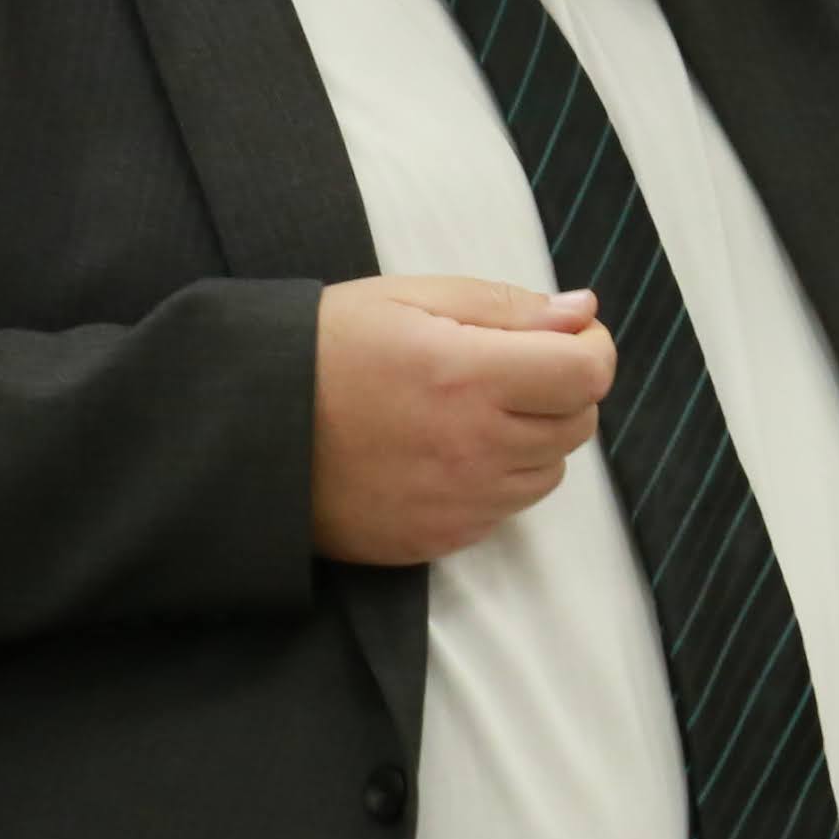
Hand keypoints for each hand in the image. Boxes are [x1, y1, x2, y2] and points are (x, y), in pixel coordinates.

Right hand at [312, 275, 615, 564]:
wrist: (248, 430)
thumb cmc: (325, 349)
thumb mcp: (409, 298)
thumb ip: (506, 306)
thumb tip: (583, 313)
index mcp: (469, 375)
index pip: (587, 375)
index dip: (589, 350)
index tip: (564, 337)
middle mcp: (474, 447)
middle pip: (577, 424)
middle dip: (561, 389)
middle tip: (510, 368)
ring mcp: (459, 502)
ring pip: (547, 472)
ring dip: (531, 438)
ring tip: (471, 411)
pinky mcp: (438, 540)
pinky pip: (502, 511)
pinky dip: (493, 480)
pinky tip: (445, 452)